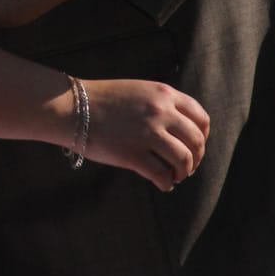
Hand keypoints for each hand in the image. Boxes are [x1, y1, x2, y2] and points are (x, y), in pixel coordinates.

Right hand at [79, 78, 209, 191]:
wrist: (72, 107)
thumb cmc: (103, 100)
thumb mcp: (139, 91)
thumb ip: (161, 105)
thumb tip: (181, 131)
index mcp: (164, 94)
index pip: (200, 118)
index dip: (202, 136)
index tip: (195, 145)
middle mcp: (160, 112)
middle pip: (196, 141)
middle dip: (196, 158)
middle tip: (186, 166)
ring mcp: (147, 134)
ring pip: (184, 160)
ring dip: (183, 172)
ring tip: (175, 176)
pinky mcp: (133, 155)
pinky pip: (162, 175)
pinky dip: (167, 183)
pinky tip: (163, 184)